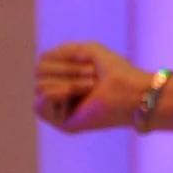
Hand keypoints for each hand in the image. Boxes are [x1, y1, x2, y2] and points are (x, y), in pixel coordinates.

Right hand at [33, 41, 149, 131]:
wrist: (133, 92)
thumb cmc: (117, 72)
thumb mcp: (88, 50)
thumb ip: (63, 50)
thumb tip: (42, 60)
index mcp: (64, 75)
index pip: (43, 60)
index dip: (62, 56)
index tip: (89, 62)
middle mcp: (59, 91)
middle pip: (38, 71)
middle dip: (66, 69)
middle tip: (92, 75)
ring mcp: (60, 107)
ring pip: (40, 86)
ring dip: (68, 81)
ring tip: (91, 86)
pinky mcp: (61, 122)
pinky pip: (39, 105)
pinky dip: (56, 94)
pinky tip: (73, 93)